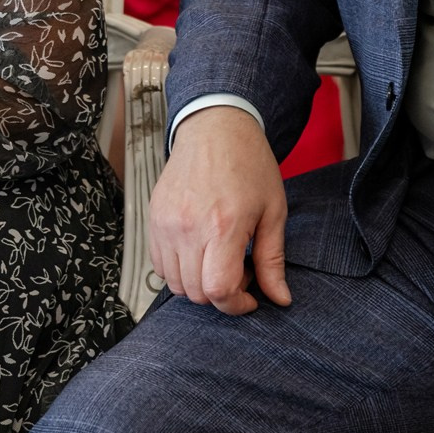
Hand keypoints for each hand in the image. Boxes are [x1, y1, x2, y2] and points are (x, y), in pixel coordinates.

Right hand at [149, 105, 289, 314]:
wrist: (215, 127)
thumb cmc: (248, 163)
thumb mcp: (273, 211)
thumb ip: (272, 260)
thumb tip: (280, 298)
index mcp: (222, 226)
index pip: (218, 290)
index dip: (236, 305)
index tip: (250, 298)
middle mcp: (188, 227)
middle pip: (195, 292)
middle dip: (221, 294)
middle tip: (240, 269)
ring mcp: (165, 223)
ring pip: (174, 282)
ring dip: (198, 284)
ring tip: (218, 257)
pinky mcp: (154, 217)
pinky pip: (158, 264)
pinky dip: (178, 269)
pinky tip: (198, 250)